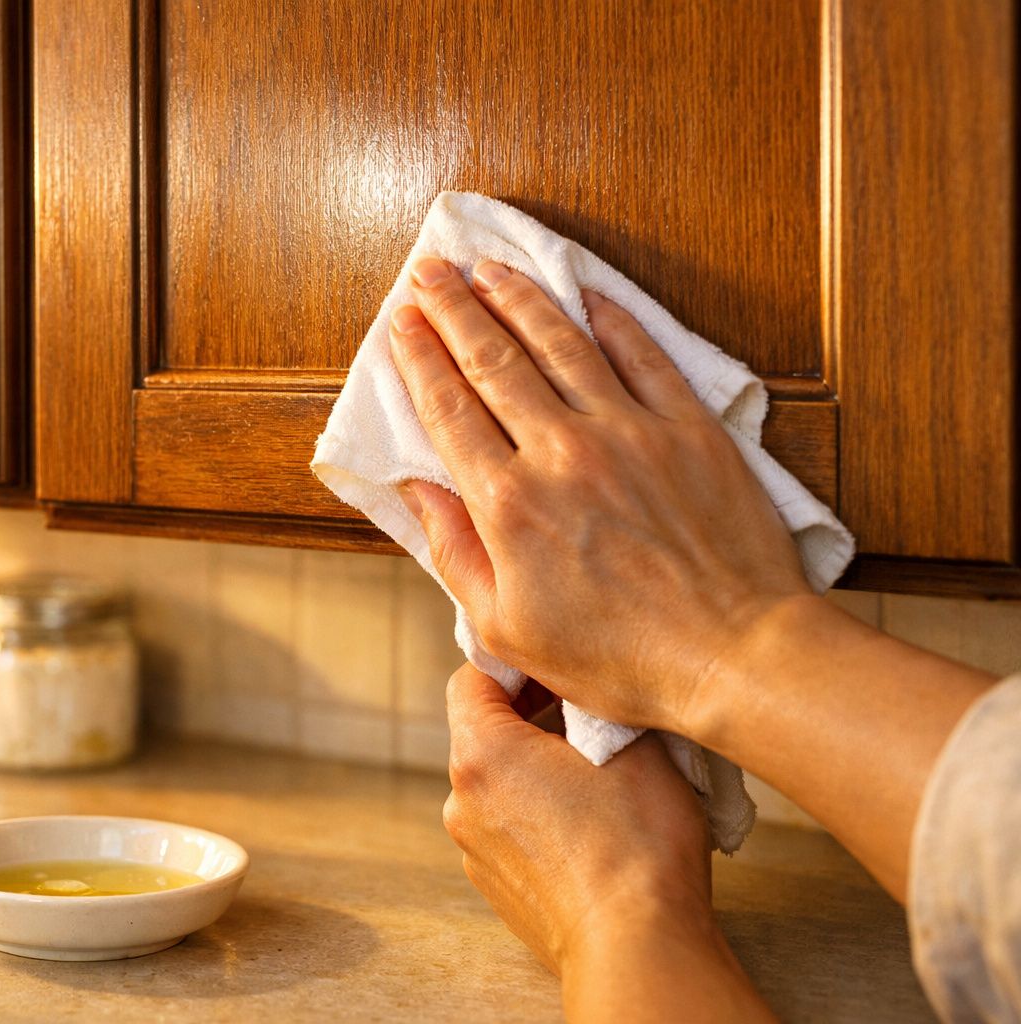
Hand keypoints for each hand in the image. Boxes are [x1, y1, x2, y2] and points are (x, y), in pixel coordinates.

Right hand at [389, 256, 809, 731]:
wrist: (733, 655)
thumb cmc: (620, 656)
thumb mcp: (508, 625)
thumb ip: (455, 552)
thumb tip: (419, 491)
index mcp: (509, 504)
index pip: (449, 409)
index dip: (420, 358)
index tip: (401, 321)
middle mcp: (562, 452)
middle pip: (494, 360)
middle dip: (453, 309)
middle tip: (430, 272)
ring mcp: (629, 431)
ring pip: (561, 343)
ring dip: (519, 298)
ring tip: (490, 269)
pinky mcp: (688, 427)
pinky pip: (642, 354)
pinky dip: (610, 317)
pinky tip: (586, 294)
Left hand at [444, 665, 775, 1021]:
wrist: (636, 947)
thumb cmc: (636, 843)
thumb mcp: (630, 742)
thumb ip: (593, 699)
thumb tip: (583, 687)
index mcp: (480, 754)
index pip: (473, 677)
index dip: (516, 662)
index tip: (558, 664)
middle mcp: (461, 801)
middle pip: (484, 731)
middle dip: (532, 716)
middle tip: (589, 715)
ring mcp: (474, 849)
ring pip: (499, 783)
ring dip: (537, 768)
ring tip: (598, 775)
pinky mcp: (496, 886)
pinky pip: (510, 828)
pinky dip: (539, 815)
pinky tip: (590, 826)